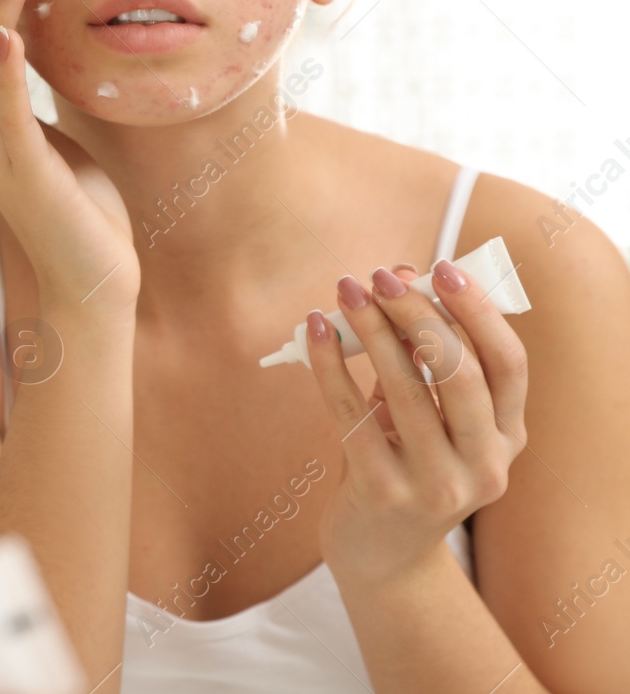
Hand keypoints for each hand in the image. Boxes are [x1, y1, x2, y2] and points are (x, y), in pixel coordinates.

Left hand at [307, 261, 528, 587]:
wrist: (380, 555)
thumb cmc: (401, 464)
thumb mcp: (427, 420)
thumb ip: (421, 362)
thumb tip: (396, 281)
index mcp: (506, 438)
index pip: (509, 364)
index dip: (478, 312)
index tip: (442, 267)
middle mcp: (485, 465)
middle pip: (460, 373)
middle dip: (419, 314)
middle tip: (381, 275)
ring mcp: (437, 484)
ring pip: (405, 390)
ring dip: (372, 330)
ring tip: (346, 290)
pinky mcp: (384, 492)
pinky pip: (351, 413)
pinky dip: (330, 364)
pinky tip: (314, 330)